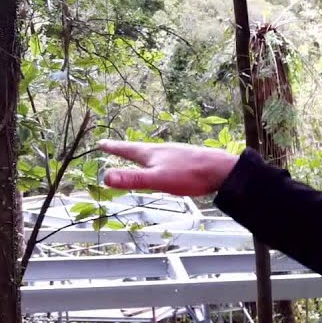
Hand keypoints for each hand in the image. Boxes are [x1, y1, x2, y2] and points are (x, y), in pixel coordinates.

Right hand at [97, 140, 240, 196]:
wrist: (220, 169)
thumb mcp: (157, 179)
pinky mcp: (186, 159)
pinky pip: (165, 157)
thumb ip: (132, 179)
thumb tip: (105, 177)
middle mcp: (161, 149)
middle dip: (124, 149)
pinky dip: (157, 159)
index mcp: (151, 153)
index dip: (113, 148)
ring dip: (140, 153)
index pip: (127, 149)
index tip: (101, 142)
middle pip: (138, 148)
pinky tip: (164, 164)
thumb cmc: (189, 174)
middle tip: (113, 146)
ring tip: (136, 154)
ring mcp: (174, 153)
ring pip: (152, 152)